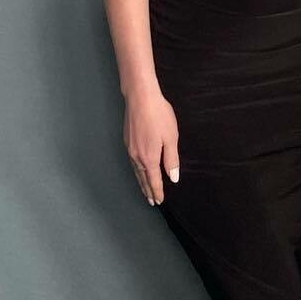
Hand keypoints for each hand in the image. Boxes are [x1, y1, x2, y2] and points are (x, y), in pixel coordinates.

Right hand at [124, 89, 179, 204]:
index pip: (154, 180)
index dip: (157, 191)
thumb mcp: (171, 138)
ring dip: (141, 182)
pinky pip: (132, 162)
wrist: (140, 98)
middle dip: (148, 191)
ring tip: (145, 190)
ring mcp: (130, 149)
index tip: (159, 201)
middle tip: (152, 201)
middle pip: (143, 179)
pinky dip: (136, 171)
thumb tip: (173, 177)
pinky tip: (139, 170)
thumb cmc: (159, 116)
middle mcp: (137, 156)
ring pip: (136, 171)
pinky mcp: (127, 141)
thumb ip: (171, 160)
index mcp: (149, 158)